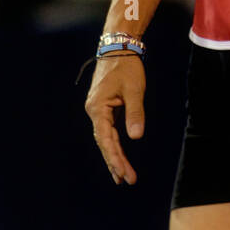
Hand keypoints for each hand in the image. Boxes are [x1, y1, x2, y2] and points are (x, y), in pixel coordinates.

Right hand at [84, 53, 145, 185]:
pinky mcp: (103, 108)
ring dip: (114, 156)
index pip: (106, 139)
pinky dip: (114, 144)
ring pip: (105, 138)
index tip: (124, 174)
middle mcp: (94, 111)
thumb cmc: (127, 67)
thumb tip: (136, 136)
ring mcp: (97, 110)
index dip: (115, 158)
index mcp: (98, 108)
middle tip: (127, 181)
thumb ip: (135, 112)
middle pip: (104, 142)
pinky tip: (119, 157)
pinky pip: (108, 131)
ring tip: (122, 176)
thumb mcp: (134, 89)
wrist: (118, 48)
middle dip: (115, 162)